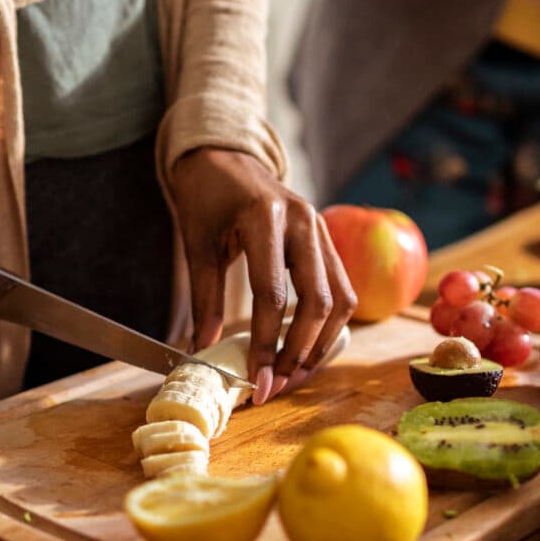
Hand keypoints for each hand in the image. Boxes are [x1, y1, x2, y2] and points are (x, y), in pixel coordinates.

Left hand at [169, 147, 356, 404]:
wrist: (225, 156)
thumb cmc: (208, 198)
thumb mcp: (198, 245)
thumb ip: (205, 300)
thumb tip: (204, 352)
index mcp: (265, 218)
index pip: (273, 295)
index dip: (265, 344)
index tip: (257, 381)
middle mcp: (304, 222)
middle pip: (317, 302)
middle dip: (299, 351)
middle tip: (277, 384)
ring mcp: (322, 229)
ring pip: (340, 299)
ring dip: (320, 343)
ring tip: (294, 373)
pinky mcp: (328, 239)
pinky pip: (341, 288)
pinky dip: (329, 324)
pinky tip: (307, 346)